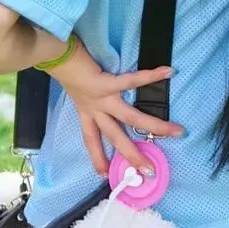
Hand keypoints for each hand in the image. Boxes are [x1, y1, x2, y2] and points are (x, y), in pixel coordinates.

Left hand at [48, 40, 183, 175]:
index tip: (104, 175)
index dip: (97, 157)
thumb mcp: (73, 85)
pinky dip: (150, 76)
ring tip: (176, 131)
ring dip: (155, 125)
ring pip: (130, 118)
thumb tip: (89, 86)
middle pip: (116, 137)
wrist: (52, 52)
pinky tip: (168, 72)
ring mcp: (101, 98)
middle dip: (132, 155)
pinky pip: (131, 80)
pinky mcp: (105, 82)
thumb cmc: (64, 65)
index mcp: (85, 111)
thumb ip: (82, 90)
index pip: (91, 139)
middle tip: (149, 171)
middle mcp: (94, 109)